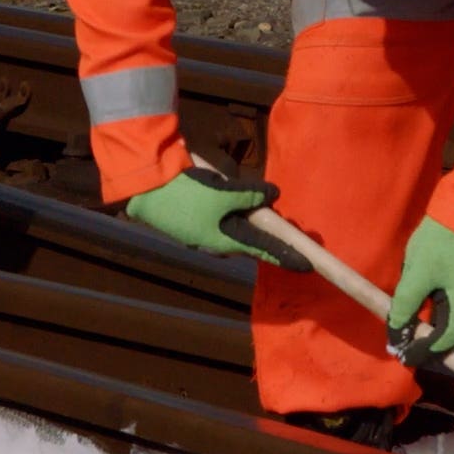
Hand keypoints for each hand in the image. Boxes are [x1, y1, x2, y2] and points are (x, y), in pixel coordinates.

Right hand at [124, 164, 310, 270]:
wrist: (145, 187)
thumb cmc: (185, 192)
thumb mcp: (222, 193)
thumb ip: (249, 195)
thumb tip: (273, 196)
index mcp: (224, 240)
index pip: (263, 249)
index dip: (286, 255)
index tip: (308, 266)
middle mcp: (216, 240)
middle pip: (250, 238)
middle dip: (270, 235)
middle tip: (291, 231)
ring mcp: (203, 230)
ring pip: (235, 227)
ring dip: (250, 220)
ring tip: (264, 210)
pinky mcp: (193, 217)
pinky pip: (220, 218)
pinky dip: (232, 210)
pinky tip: (234, 199)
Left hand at [386, 216, 453, 364]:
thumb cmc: (436, 247)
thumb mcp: (415, 277)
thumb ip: (405, 307)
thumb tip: (397, 332)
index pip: (447, 342)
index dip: (426, 353)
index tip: (406, 356)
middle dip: (432, 349)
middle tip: (408, 351)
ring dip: (438, 338)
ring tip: (414, 339)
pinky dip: (441, 324)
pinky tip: (425, 322)